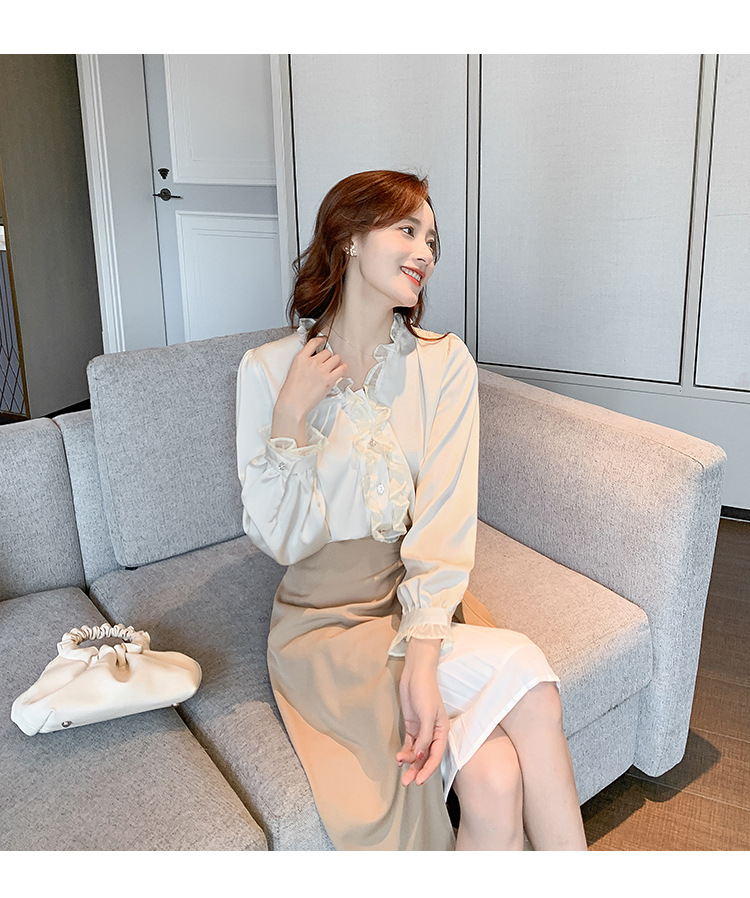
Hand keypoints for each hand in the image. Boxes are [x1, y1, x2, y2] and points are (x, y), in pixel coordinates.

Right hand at [272, 336, 347, 439]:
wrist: (293, 403)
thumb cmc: (292, 391)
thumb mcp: (294, 371)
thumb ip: (304, 363)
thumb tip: (316, 361)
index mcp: (300, 358)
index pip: (313, 342)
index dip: (321, 339)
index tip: (324, 339)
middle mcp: (311, 362)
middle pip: (327, 352)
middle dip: (328, 357)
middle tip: (327, 363)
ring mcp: (321, 370)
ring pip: (335, 358)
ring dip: (336, 362)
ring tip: (335, 366)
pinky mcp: (329, 380)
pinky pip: (342, 368)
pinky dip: (343, 368)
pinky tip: (342, 368)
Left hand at [396, 639, 448, 786]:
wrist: (416, 674)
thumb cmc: (425, 691)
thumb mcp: (427, 715)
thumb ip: (424, 737)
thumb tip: (419, 756)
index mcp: (442, 731)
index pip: (436, 756)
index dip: (428, 770)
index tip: (419, 782)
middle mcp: (433, 733)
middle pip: (426, 757)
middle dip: (417, 770)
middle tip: (406, 782)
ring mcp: (421, 730)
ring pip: (416, 752)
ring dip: (409, 762)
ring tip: (399, 766)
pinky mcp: (412, 726)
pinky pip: (409, 744)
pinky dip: (404, 751)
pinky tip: (398, 757)